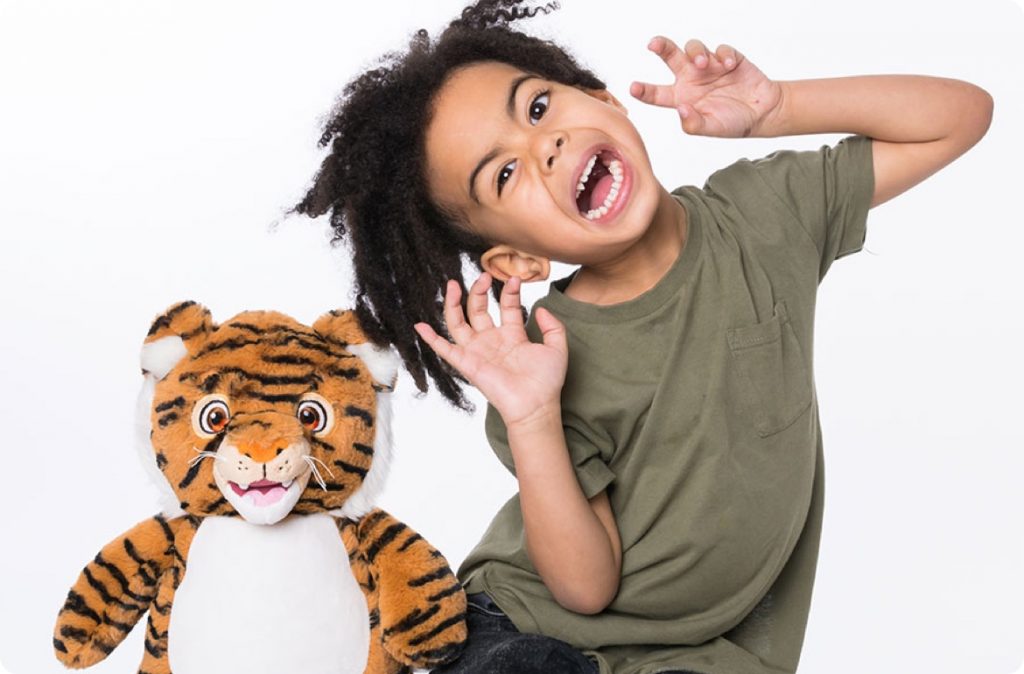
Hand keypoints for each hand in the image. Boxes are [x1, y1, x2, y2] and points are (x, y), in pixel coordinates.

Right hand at [414, 273, 567, 427]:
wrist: (535, 405)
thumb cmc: (547, 382)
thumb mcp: (557, 348)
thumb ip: (553, 326)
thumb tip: (541, 307)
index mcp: (513, 336)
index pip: (507, 307)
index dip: (510, 292)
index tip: (515, 279)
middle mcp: (492, 341)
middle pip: (479, 310)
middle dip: (479, 291)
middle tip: (484, 276)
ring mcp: (478, 351)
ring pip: (459, 323)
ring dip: (454, 303)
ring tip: (454, 284)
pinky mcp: (467, 363)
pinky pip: (445, 350)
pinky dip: (431, 339)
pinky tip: (420, 326)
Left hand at [630, 37, 783, 137]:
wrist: (762, 112)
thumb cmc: (732, 122)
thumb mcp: (711, 129)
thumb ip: (694, 123)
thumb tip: (681, 109)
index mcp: (681, 97)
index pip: (657, 93)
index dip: (644, 90)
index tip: (633, 88)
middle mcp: (691, 79)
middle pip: (671, 57)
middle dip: (661, 47)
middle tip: (653, 44)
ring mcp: (709, 66)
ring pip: (693, 48)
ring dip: (696, 53)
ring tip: (703, 64)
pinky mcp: (728, 58)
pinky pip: (721, 50)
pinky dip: (723, 56)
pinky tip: (729, 66)